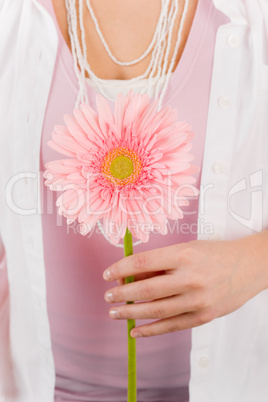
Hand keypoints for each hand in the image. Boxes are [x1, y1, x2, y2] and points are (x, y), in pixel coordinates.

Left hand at [103, 231, 267, 337]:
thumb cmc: (215, 253)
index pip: (142, 262)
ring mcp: (198, 299)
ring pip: (156, 310)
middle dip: (121, 294)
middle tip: (108, 296)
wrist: (249, 266)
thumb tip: (130, 275)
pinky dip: (151, 330)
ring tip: (115, 312)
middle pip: (146, 289)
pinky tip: (135, 331)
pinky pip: (172, 326)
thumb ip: (159, 263)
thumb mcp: (186, 249)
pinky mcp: (204, 316)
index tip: (107, 274)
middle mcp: (190, 277)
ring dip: (131, 313)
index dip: (120, 268)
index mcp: (183, 254)